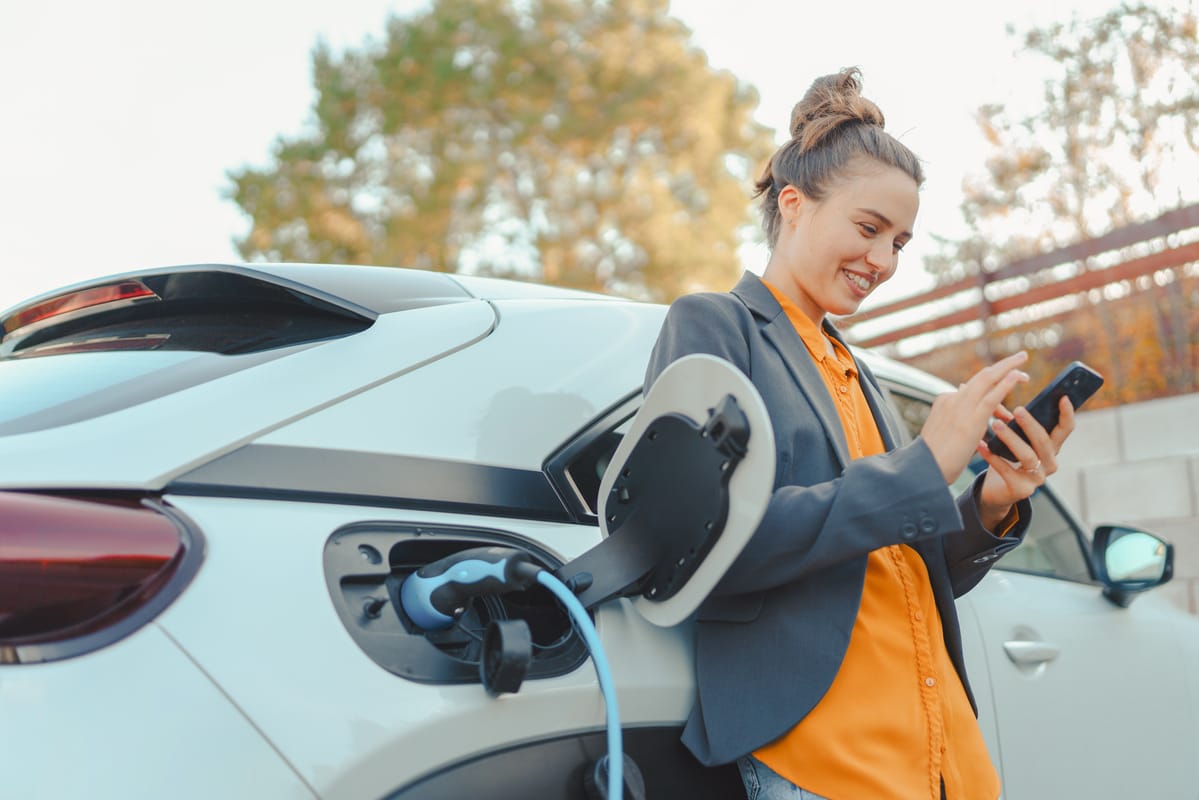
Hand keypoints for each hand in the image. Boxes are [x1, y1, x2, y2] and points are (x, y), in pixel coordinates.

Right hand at [920, 351, 1030, 485]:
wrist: (924, 469)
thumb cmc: (933, 459)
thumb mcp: (943, 434)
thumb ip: (956, 422)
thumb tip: (968, 423)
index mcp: (944, 402)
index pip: (972, 387)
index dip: (992, 382)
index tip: (1005, 379)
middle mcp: (952, 399)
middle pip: (981, 376)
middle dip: (1003, 365)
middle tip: (1020, 357)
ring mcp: (960, 407)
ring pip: (987, 379)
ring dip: (1008, 367)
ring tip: (1024, 363)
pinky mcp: (971, 419)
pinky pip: (992, 396)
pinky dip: (1006, 383)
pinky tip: (1018, 376)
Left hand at [974, 394, 1076, 526]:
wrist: (997, 490)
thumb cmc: (1007, 458)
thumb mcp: (1014, 437)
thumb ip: (1012, 419)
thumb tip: (998, 392)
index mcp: (1051, 447)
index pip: (1066, 429)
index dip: (1067, 413)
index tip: (1063, 397)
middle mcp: (1049, 463)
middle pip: (1045, 442)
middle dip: (1031, 425)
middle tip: (1018, 410)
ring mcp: (1037, 479)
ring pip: (1027, 456)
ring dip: (1011, 439)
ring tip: (995, 424)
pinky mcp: (1021, 490)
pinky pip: (1006, 471)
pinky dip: (992, 456)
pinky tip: (981, 445)